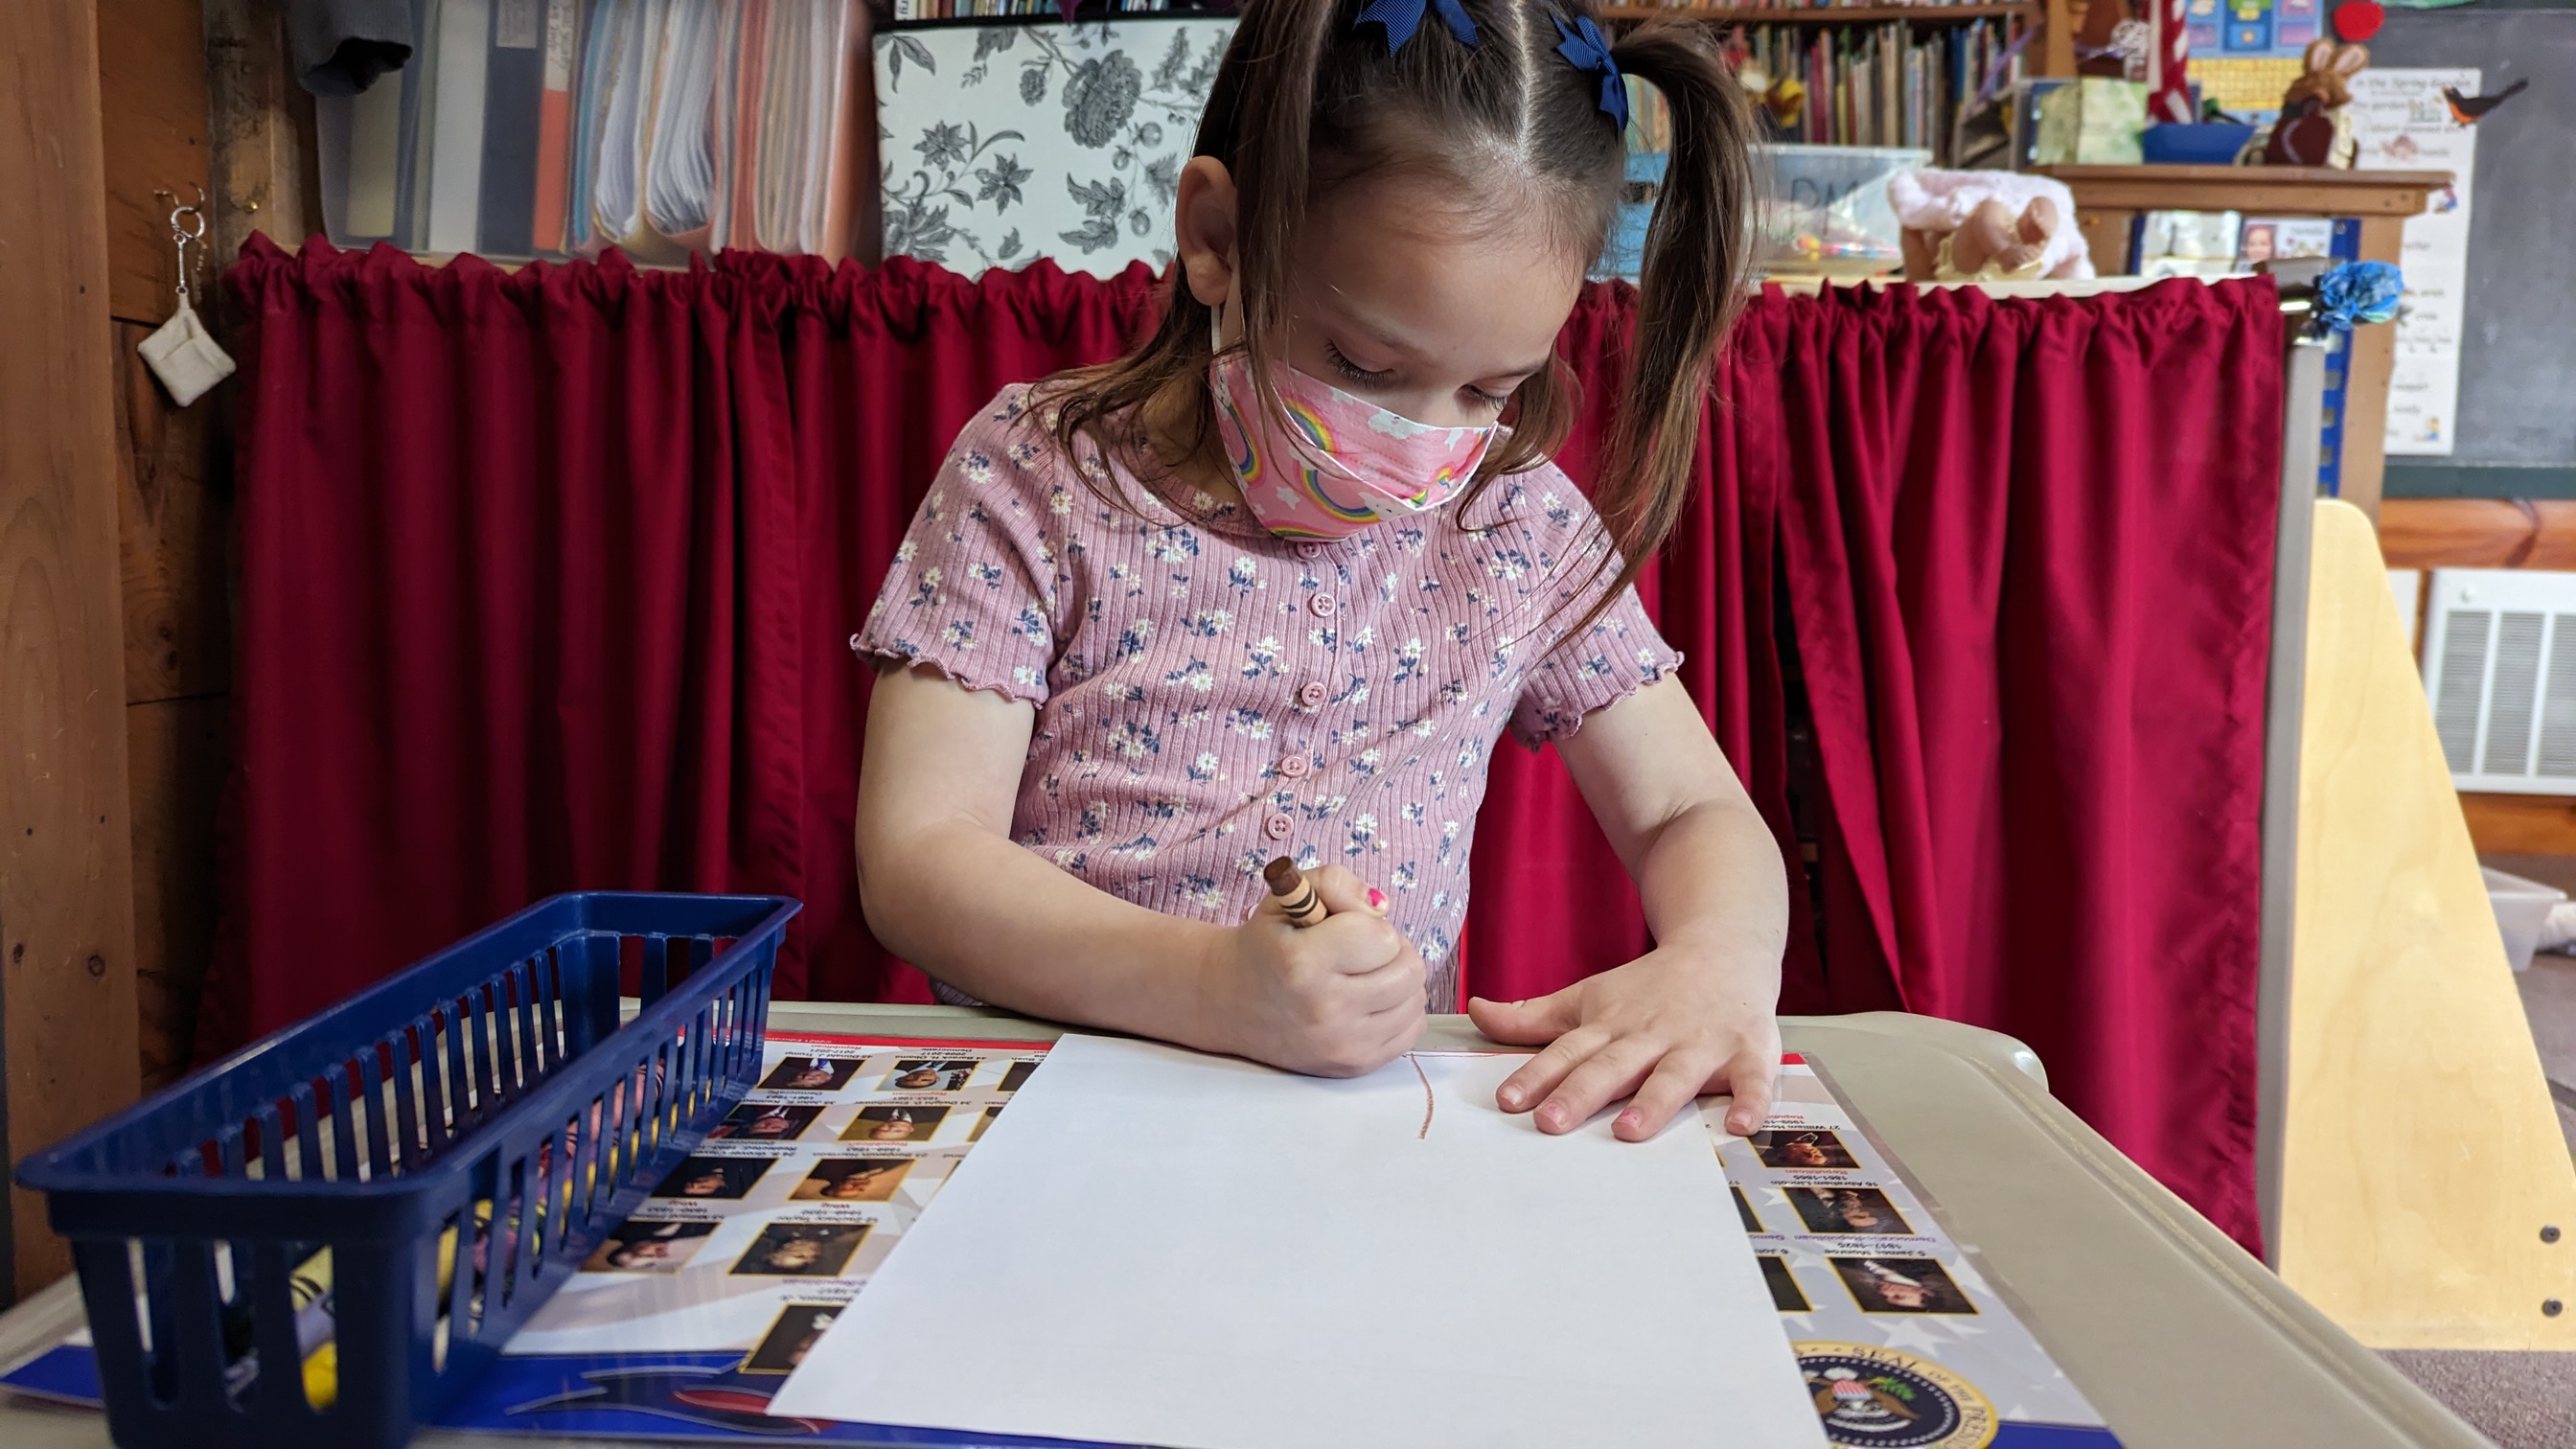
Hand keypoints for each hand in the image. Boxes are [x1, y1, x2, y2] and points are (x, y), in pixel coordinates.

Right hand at [1199, 865, 1425, 1076]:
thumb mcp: (1288, 896)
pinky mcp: (1354, 1065)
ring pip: (1415, 1000)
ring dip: (1397, 980)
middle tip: (1361, 951)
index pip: (1383, 937)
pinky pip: (1412, 1030)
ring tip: (1364, 975)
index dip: (1369, 925)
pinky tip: (1369, 1001)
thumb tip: (1380, 907)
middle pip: (1409, 970)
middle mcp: (1325, 1009)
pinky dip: (1399, 1011)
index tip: (1345, 930)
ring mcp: (1342, 1044)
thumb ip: (1335, 882)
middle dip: (1390, 952)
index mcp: (1303, 963)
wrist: (1230, 1002)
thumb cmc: (1266, 944)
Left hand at [1466, 944, 1779, 1140]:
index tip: (1509, 1101)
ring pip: (1675, 1075)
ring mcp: (1702, 1042)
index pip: (1568, 1052)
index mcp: (1612, 1025)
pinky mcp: (1750, 1049)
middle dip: (1581, 1093)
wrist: (1726, 945)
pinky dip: (1751, 1100)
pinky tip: (1741, 1126)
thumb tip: (1475, 1013)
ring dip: (1653, 1101)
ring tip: (1628, 1130)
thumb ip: (1534, 1016)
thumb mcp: (1590, 997)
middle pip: (1613, 1066)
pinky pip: (1754, 1078)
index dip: (1537, 1075)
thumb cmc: (1651, 986)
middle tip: (1551, 1122)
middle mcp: (1653, 1034)